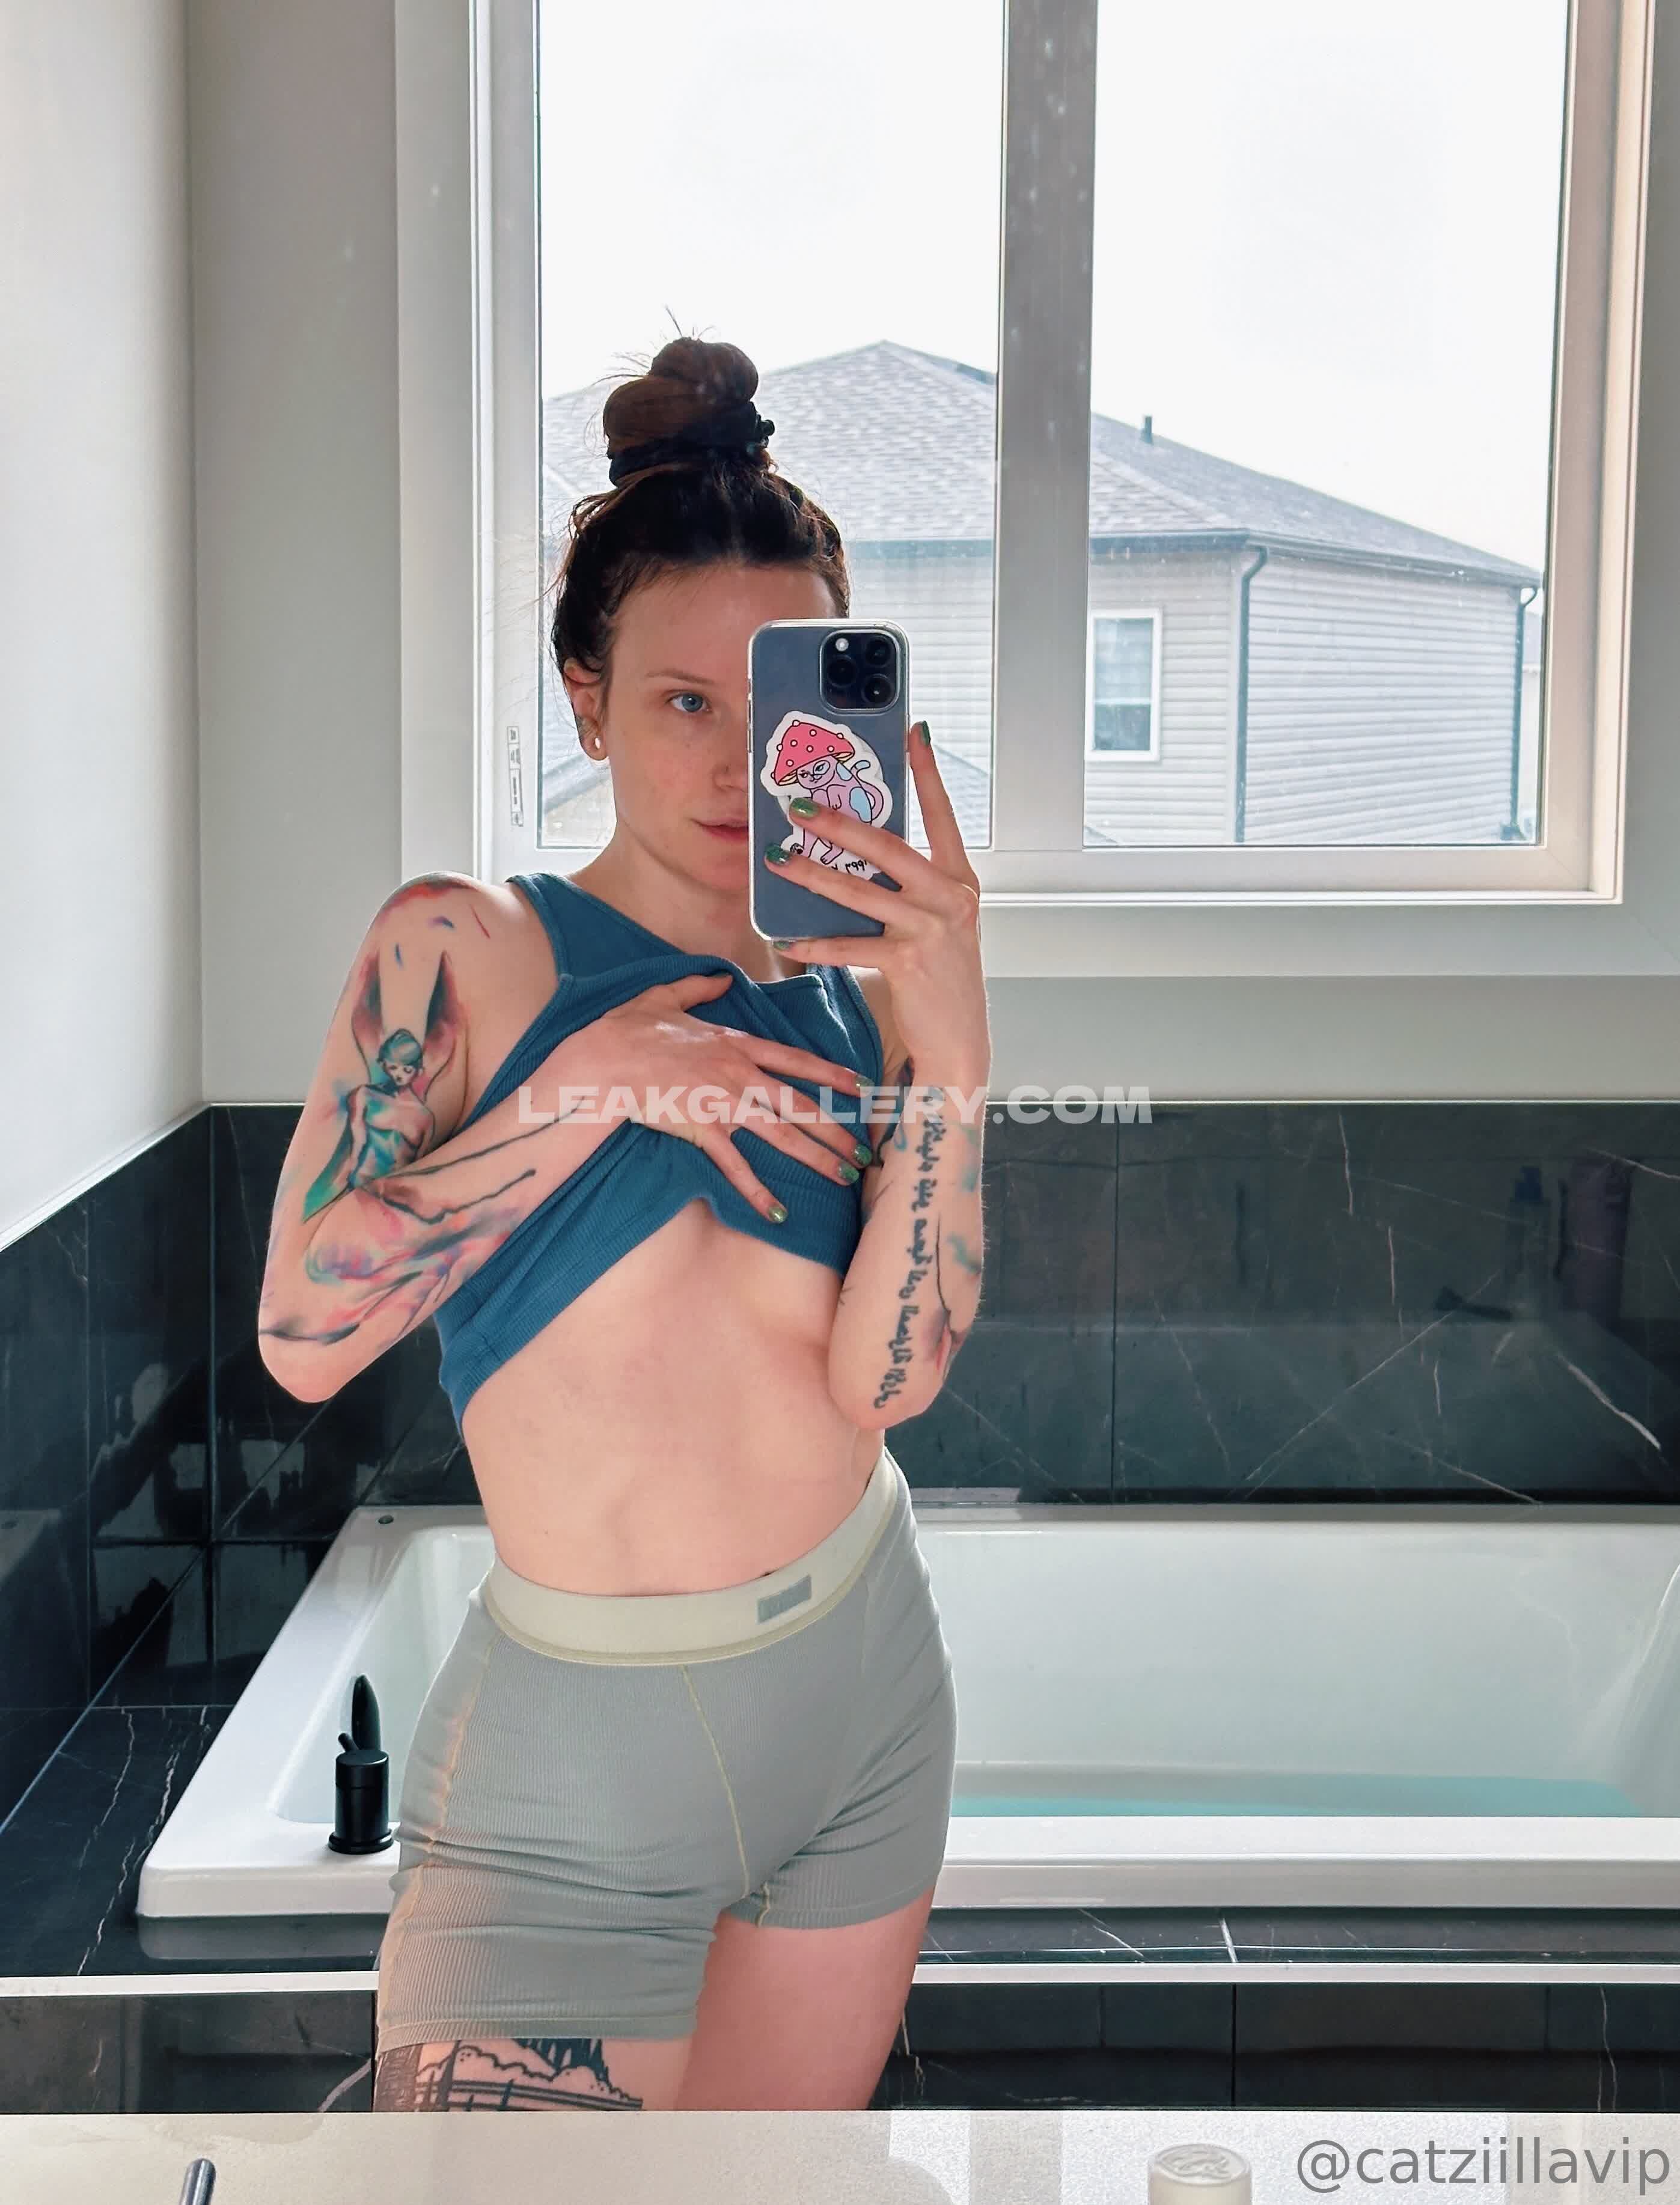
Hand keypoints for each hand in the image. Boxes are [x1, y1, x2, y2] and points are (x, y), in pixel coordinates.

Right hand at [545, 970, 872, 1223]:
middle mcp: (739, 1074)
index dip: (833, 1075)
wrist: (602, 1060)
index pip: (796, 1060)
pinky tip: (777, 1212)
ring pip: (782, 1135)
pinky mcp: (701, 1129)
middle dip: (838, 1130)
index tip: (862, 1088)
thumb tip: (723, 978)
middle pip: (800, 1104)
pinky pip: (736, 1166)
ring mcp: (723, 1103)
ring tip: (843, 1178)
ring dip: (816, 1158)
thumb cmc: (628, 1028)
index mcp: (736, 1044)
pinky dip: (757, 1191)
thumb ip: (699, 987)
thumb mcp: (665, 995)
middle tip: (866, 1151)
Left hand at [766, 722, 988, 1082]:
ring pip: (859, 890)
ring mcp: (931, 928)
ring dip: (810, 873)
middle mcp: (950, 897)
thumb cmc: (940, 978)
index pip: (942, 815)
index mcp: (958, 880)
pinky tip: (787, 938)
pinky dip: (815, 943)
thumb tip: (851, 854)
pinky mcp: (908, 962)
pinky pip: (849, 945)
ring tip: (777, 859)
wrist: (958, 1041)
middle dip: (839, 821)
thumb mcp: (934, 922)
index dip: (927, 773)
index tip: (914, 731)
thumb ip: (905, 888)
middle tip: (798, 802)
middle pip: (887, 845)